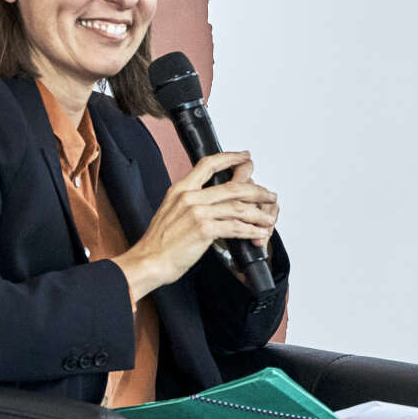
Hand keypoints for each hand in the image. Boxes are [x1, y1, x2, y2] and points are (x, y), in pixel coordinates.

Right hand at [112, 151, 279, 298]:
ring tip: (268, 218)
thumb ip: (189, 203)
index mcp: (180, 190)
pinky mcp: (204, 229)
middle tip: (269, 194)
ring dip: (258, 213)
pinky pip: (235, 227)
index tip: (244, 157)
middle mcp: (189, 197)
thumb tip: (211, 203)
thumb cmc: (158, 243)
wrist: (148, 261)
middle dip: (256, 190)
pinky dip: (251, 230)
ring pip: (238, 207)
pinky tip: (258, 233)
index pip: (208, 165)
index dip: (230, 158)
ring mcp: (197, 212)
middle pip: (232, 186)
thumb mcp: (170, 212)